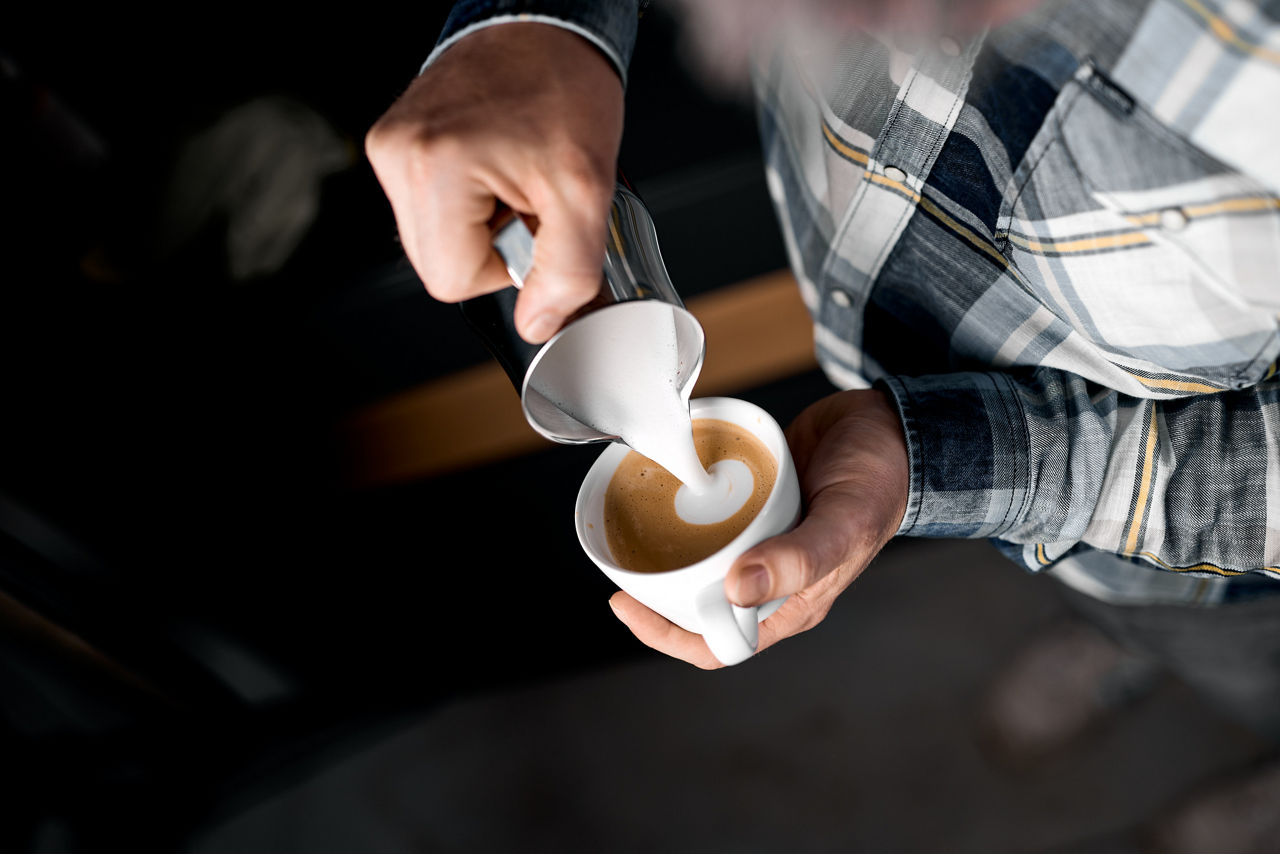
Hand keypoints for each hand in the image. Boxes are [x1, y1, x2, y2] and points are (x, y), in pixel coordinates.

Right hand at [365, 23, 623, 342]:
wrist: (546, 24)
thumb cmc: (563, 89)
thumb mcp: (586, 193)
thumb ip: (566, 272)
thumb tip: (537, 324)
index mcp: (433, 172)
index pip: (452, 282)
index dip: (504, 268)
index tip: (530, 221)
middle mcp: (397, 158)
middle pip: (437, 265)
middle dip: (491, 245)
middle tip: (525, 197)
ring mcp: (390, 147)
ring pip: (433, 239)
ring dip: (480, 224)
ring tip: (511, 175)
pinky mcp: (395, 141)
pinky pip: (429, 206)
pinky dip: (466, 200)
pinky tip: (492, 164)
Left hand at [610, 389, 909, 667]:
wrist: (893, 426)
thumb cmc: (881, 482)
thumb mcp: (842, 524)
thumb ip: (796, 560)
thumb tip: (735, 590)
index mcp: (789, 602)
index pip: (718, 644)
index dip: (668, 635)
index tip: (628, 605)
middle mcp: (769, 575)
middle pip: (696, 601)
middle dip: (654, 589)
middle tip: (618, 559)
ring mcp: (760, 537)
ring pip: (699, 555)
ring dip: (666, 543)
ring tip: (634, 519)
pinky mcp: (756, 501)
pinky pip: (712, 511)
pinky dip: (685, 499)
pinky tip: (666, 480)